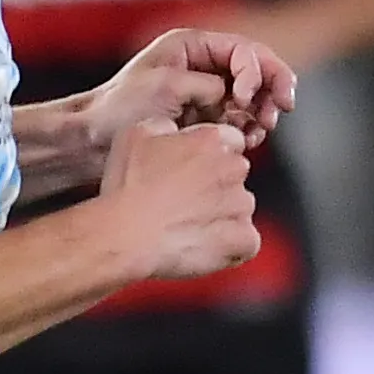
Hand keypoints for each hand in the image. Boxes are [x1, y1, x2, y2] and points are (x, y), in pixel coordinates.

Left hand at [85, 25, 296, 160]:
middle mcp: (203, 65)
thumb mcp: (165, 86)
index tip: (247, 99)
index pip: (243, 50)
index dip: (256, 72)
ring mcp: (206, 92)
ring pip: (253, 97)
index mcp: (192, 46)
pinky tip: (247, 140)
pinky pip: (239, 120)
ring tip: (259, 131)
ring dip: (263, 112)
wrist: (93, 141)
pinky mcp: (205, 119)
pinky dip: (248, 129)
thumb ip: (206, 85)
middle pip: (256, 69)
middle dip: (273, 88)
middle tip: (281, 111)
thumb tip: (233, 95)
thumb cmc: (120, 109)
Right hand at [91, 118, 256, 283]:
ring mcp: (240, 204)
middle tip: (185, 201)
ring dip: (222, 216)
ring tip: (189, 226)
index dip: (209, 157)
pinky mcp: (242, 238)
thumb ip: (165, 126)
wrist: (127, 235)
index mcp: (210, 141)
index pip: (230, 141)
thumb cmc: (128, 189)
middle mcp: (231, 168)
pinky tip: (204, 246)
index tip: (194, 171)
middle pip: (235, 174)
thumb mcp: (134, 136)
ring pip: (240, 207)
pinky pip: (246, 242)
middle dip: (216, 186)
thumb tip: (174, 129)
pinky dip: (231, 246)